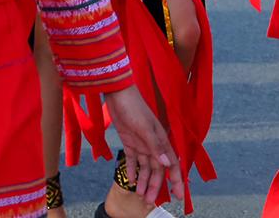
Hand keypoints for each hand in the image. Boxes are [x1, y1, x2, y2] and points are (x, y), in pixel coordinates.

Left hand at [105, 86, 184, 206]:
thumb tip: (166, 164)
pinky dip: (132, 171)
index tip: (179, 196)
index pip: (172, 166)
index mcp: (162, 142)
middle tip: (151, 202)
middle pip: (157, 171)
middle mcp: (154, 146)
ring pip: (145, 168)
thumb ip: (155, 146)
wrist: (117, 94)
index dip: (176, 181)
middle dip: (156, 186)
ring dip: (144, 182)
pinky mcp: (129, 141)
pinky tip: (131, 181)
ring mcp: (142, 144)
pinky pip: (133, 160)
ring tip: (141, 196)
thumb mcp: (145, 127)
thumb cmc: (134, 107)